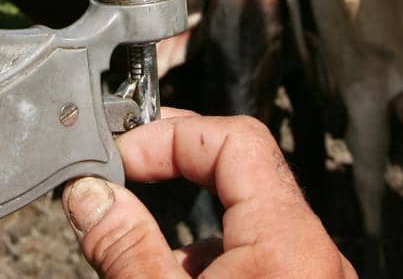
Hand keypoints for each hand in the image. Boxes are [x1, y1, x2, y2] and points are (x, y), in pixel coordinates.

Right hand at [62, 114, 354, 278]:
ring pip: (245, 228)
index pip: (235, 138)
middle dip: (172, 176)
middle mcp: (314, 256)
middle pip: (241, 176)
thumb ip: (124, 247)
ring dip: (186, 235)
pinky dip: (210, 267)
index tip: (118, 160)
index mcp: (288, 242)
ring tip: (133, 259)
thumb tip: (88, 194)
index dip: (169, 137)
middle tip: (116, 184)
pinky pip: (258, 265)